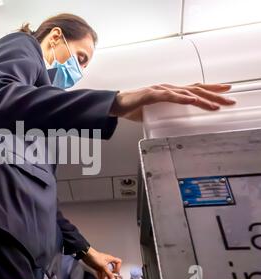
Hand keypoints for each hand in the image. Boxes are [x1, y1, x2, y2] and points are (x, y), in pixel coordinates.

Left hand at [81, 247, 121, 278]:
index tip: (116, 273)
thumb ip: (109, 273)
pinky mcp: (97, 267)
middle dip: (111, 277)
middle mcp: (106, 262)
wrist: (86, 255)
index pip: (118, 262)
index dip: (118, 267)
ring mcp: (102, 265)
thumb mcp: (104, 266)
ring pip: (105, 273)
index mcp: (110, 259)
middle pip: (111, 270)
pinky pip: (100, 274)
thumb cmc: (95, 256)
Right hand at [110, 83, 235, 121]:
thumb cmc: (133, 107)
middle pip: (195, 89)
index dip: (211, 90)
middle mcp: (167, 88)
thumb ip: (165, 113)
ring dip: (202, 98)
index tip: (225, 92)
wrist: (116, 104)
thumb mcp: (155, 111)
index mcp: (169, 92)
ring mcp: (160, 90)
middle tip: (229, 99)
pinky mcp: (151, 94)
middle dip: (214, 94)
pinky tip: (191, 100)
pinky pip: (168, 96)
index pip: (194, 89)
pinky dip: (181, 97)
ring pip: (185, 92)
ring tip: (214, 104)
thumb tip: (174, 123)